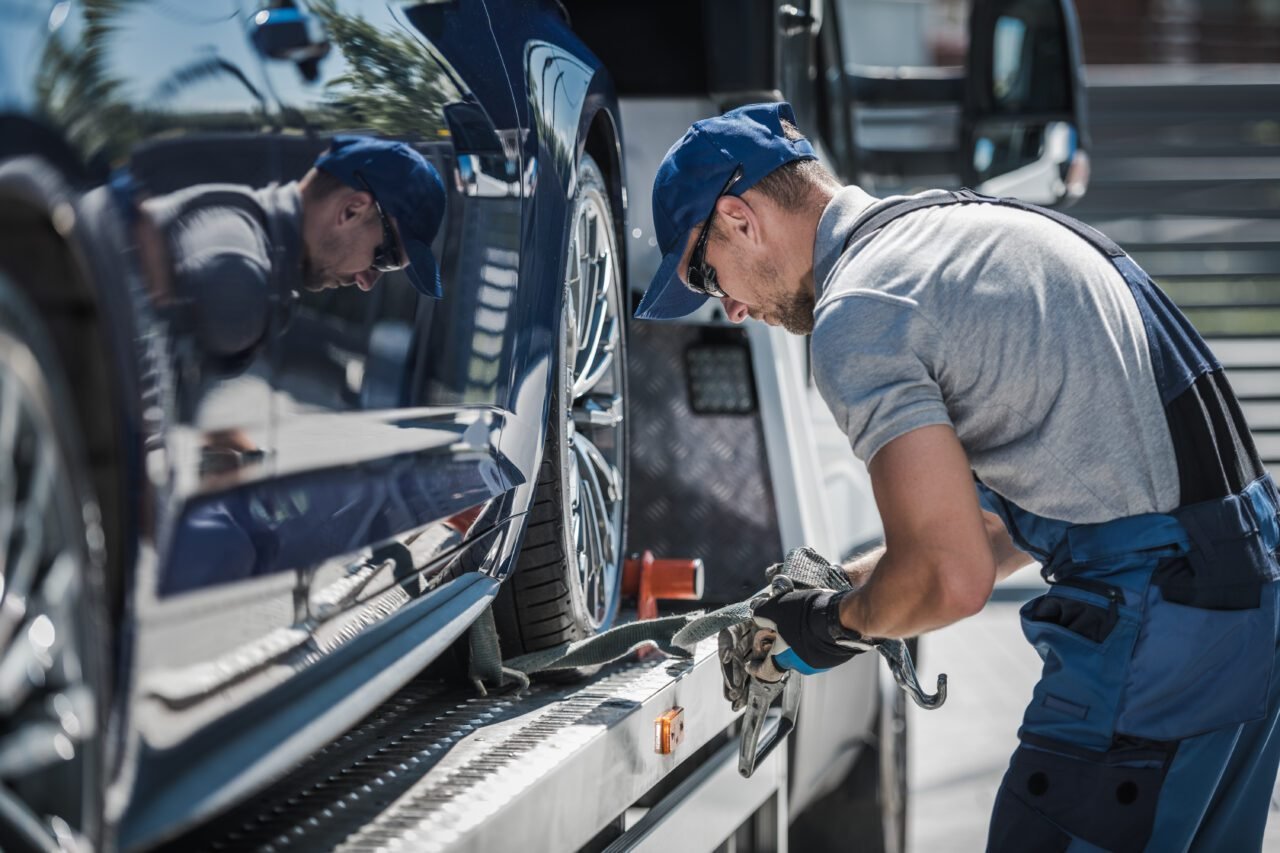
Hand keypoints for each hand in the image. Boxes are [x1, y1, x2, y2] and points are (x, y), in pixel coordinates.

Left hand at [751, 588, 872, 670]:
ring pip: (805, 649)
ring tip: (805, 617)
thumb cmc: (805, 616)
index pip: (765, 670)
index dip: (757, 668)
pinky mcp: (838, 655)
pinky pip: (822, 646)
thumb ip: (763, 614)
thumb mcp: (775, 609)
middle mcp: (802, 665)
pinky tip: (820, 620)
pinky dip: (818, 636)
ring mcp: (822, 661)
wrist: (840, 618)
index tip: (751, 665)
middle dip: (784, 641)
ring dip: (802, 637)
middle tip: (784, 625)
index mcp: (783, 658)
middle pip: (787, 655)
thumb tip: (757, 614)